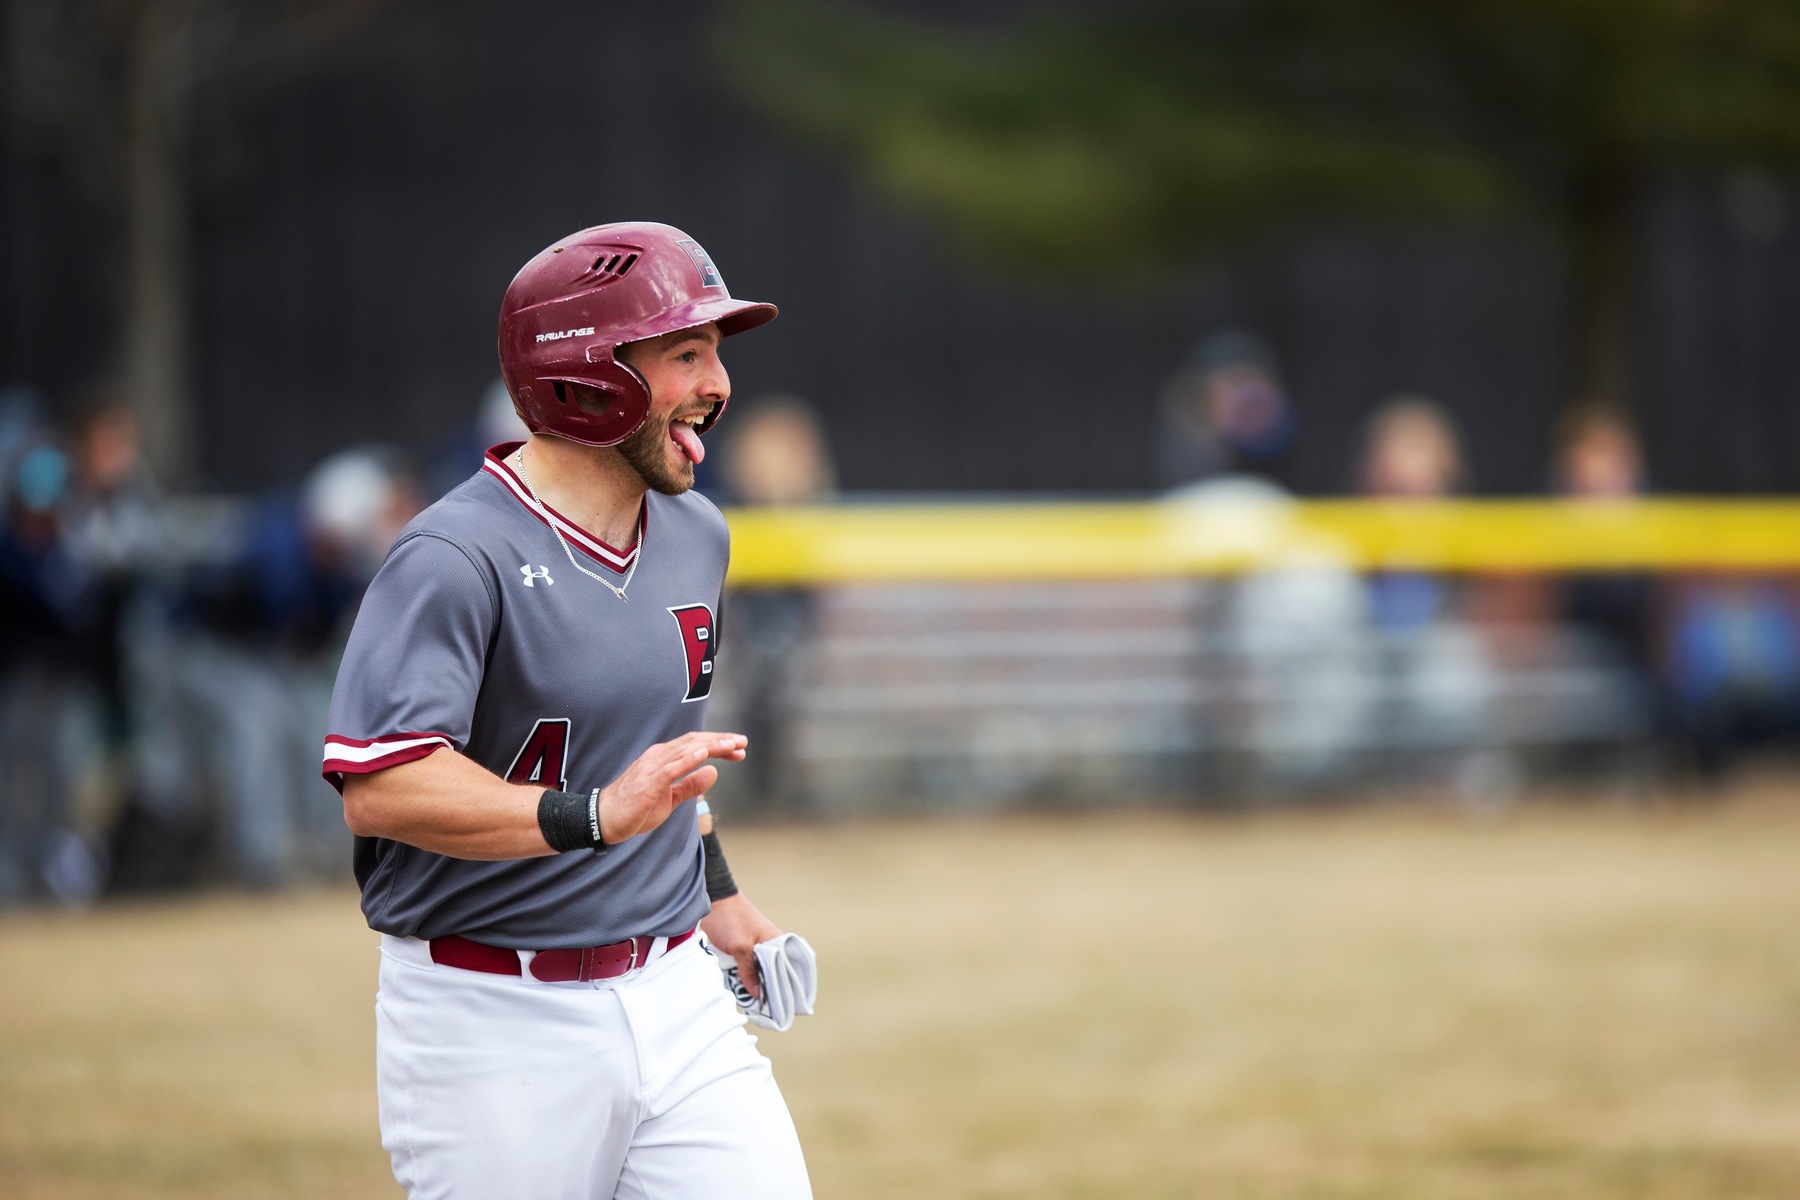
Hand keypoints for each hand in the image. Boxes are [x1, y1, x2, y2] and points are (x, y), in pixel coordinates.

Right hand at [599, 732, 745, 844]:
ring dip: (710, 746)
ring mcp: (652, 767)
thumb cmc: (634, 808)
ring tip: (731, 744)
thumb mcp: (670, 798)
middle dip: (720, 741)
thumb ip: (690, 785)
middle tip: (743, 742)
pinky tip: (704, 755)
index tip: (740, 749)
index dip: (718, 745)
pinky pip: (670, 768)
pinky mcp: (647, 782)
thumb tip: (713, 772)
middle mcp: (658, 757)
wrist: (604, 819)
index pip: (695, 746)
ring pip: (685, 750)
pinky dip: (688, 759)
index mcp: (664, 759)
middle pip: (694, 742)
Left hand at [701, 892, 780, 999]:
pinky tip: (743, 991)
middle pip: (775, 975)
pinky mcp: (745, 951)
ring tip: (754, 1005)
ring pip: (760, 973)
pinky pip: (749, 969)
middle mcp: (771, 947)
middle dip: (769, 991)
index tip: (783, 1007)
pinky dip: (746, 978)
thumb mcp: (740, 947)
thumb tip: (758, 995)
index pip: (789, 971)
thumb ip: (749, 971)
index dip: (787, 989)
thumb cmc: (730, 919)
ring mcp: (757, 949)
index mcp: (778, 943)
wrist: (713, 901)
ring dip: (755, 985)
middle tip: (765, 1010)